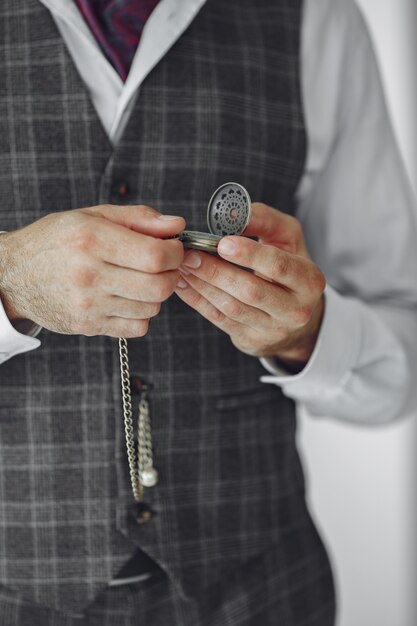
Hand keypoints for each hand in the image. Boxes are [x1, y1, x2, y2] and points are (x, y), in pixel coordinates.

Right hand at [0, 205, 184, 337]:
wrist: (13, 275)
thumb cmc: (55, 241)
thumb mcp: (91, 216)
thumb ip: (138, 218)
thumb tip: (177, 225)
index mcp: (91, 239)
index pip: (155, 256)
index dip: (175, 253)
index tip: (173, 249)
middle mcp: (88, 274)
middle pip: (158, 285)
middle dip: (171, 274)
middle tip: (164, 265)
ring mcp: (87, 304)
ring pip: (151, 307)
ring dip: (156, 294)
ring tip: (139, 280)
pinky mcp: (87, 325)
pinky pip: (137, 327)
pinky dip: (141, 314)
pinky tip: (127, 299)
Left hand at [175, 203, 324, 370]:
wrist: (295, 317)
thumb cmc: (289, 268)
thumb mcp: (288, 239)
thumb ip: (264, 220)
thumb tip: (231, 212)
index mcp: (310, 280)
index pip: (279, 265)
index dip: (249, 254)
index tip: (222, 242)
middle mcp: (296, 310)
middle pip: (251, 290)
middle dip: (216, 271)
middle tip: (190, 254)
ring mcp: (273, 330)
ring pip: (231, 307)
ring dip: (202, 285)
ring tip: (183, 266)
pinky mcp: (251, 340)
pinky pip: (220, 320)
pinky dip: (198, 301)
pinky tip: (184, 284)